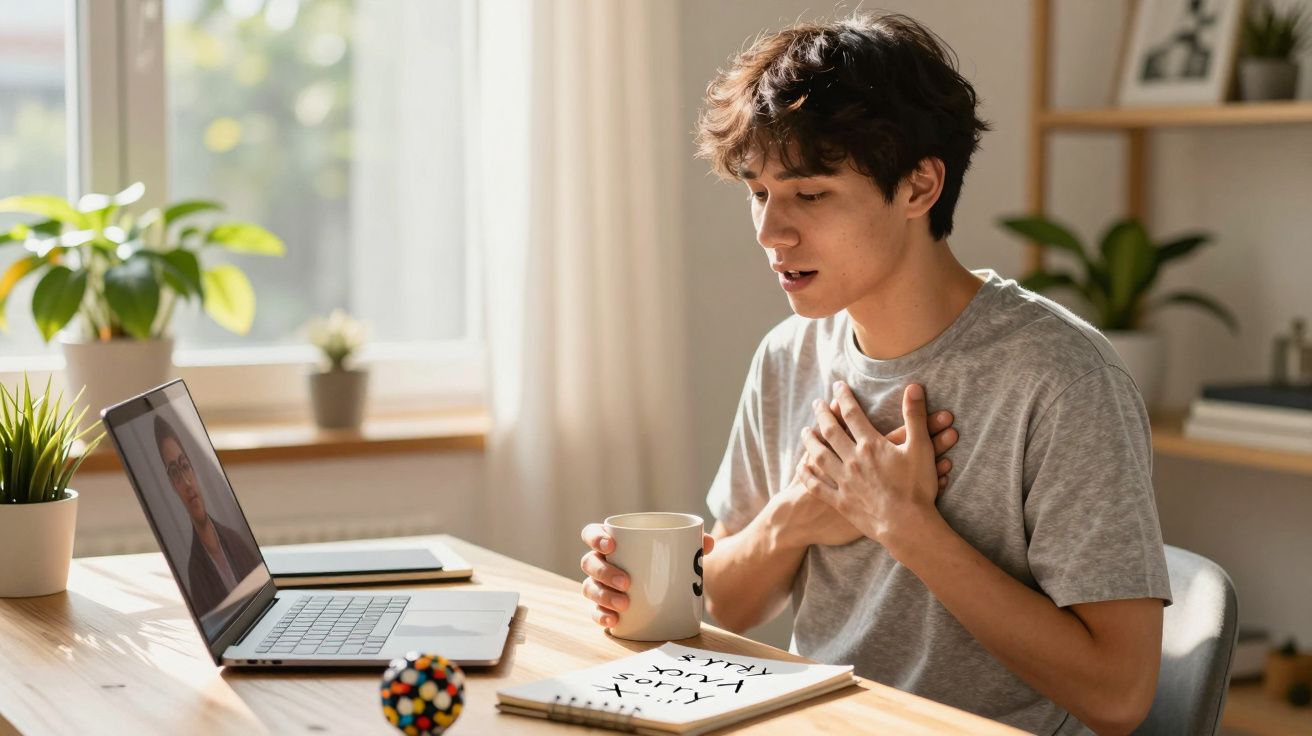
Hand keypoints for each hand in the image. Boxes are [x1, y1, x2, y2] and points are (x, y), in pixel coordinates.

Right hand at [579, 523, 715, 628]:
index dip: (595, 537)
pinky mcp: (602, 607)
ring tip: (626, 604)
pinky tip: (614, 621)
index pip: (592, 533)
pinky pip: (595, 612)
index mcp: (611, 542)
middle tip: (628, 582)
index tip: (611, 545)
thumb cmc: (663, 561)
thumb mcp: (676, 551)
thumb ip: (692, 545)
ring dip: (604, 595)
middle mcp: (599, 562)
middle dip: (605, 572)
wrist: (662, 589)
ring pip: (590, 588)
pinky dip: (602, 616)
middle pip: (590, 562)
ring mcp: (598, 585)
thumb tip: (709, 542)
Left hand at [799, 382, 942, 552]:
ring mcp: (844, 481)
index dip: (844, 397)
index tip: (837, 386)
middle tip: (817, 404)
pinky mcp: (840, 502)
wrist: (907, 525)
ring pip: (820, 456)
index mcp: (870, 444)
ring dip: (810, 441)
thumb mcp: (921, 447)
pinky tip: (801, 468)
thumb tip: (914, 386)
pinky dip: (807, 475)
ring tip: (805, 431)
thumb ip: (915, 415)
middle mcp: (852, 460)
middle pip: (831, 432)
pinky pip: (818, 486)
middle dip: (823, 415)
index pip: (852, 414)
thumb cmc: (917, 487)